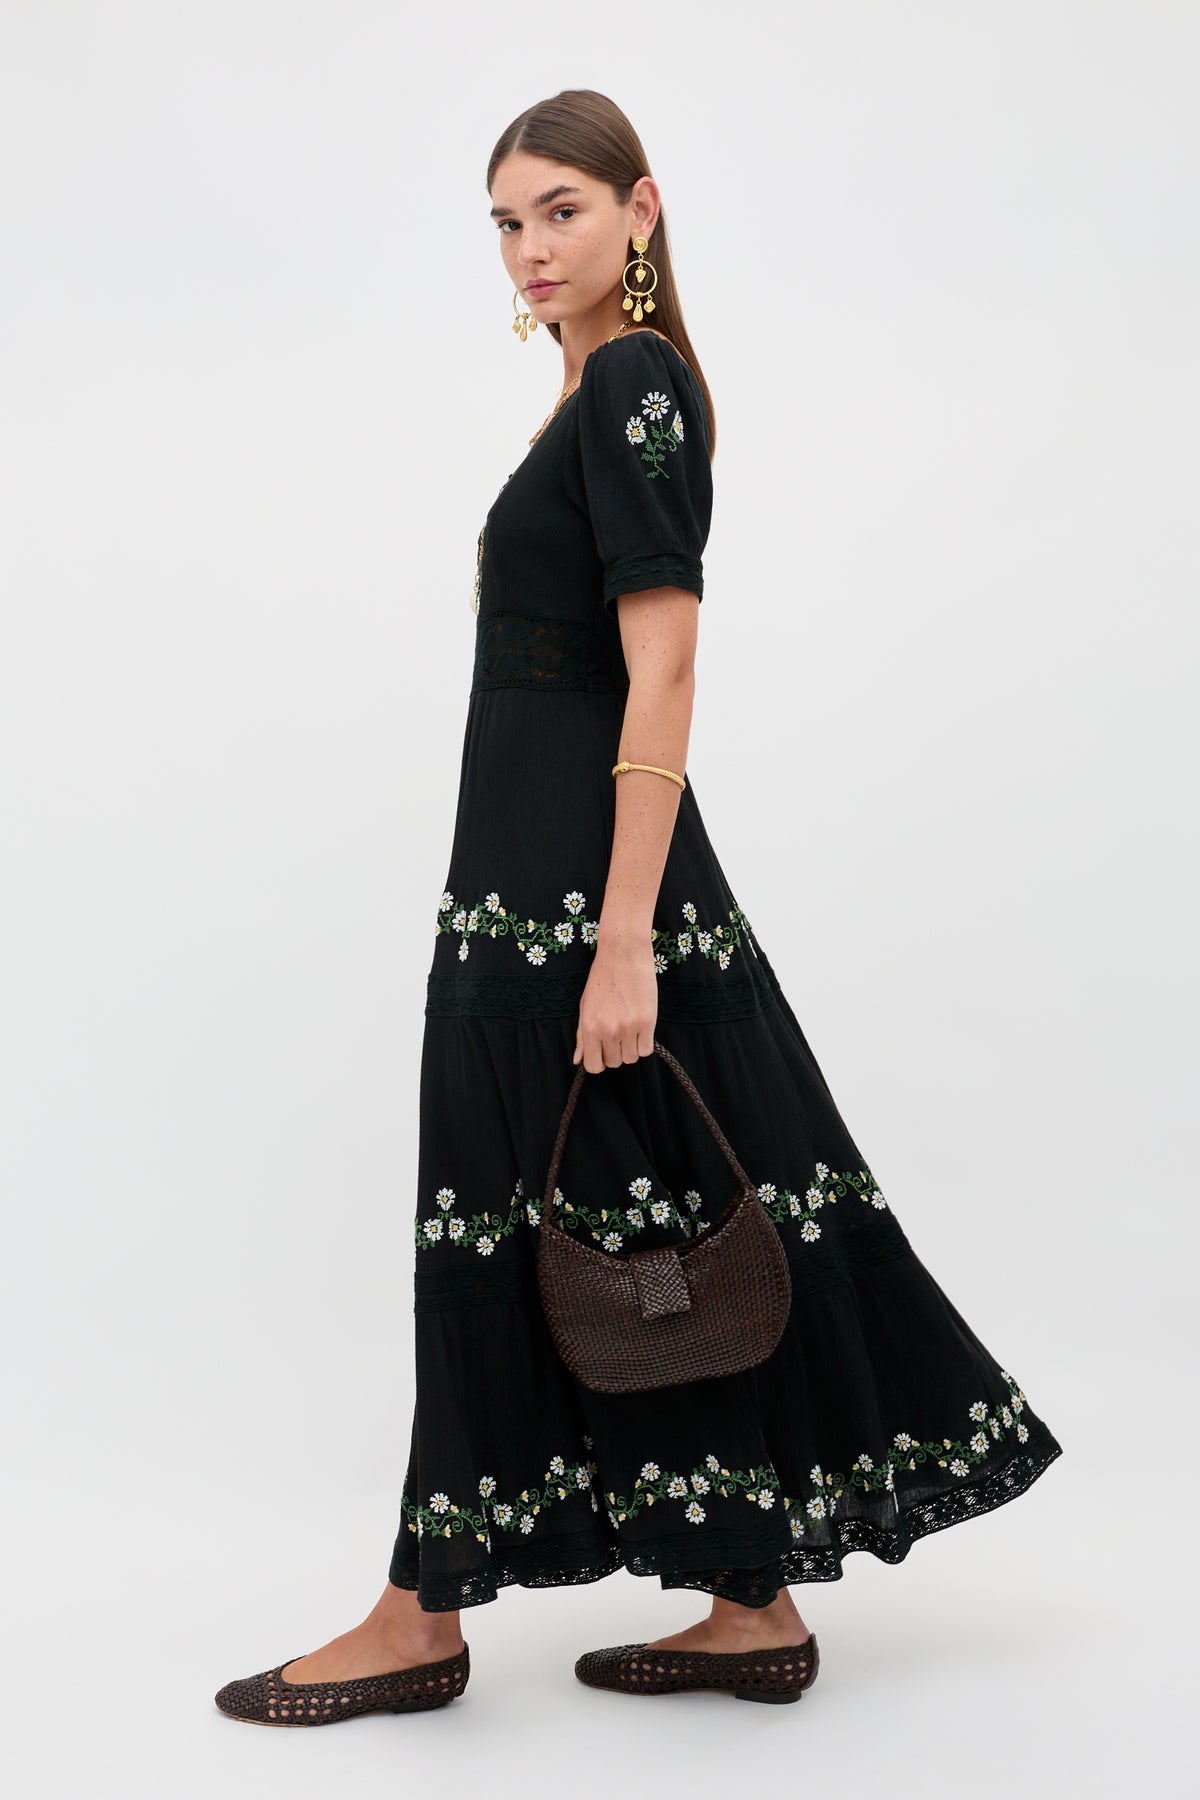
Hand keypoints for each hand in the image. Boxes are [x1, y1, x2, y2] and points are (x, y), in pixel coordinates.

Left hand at [573, 938, 657, 1071]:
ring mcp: (629, 1028)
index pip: (594, 1066)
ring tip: (630, 1028)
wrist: (623, 956)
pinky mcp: (648, 1022)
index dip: (599, 1062)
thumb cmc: (601, 979)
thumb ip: (581, 1036)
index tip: (603, 1051)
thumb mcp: (585, 1006)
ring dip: (631, 1048)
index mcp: (590, 1027)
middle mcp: (608, 1031)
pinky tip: (641, 1028)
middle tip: (618, 1034)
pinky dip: (644, 1043)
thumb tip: (578, 1060)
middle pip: (615, 1063)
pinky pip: (646, 1050)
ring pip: (631, 1058)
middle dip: (616, 1052)